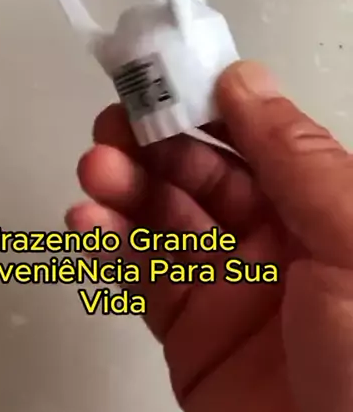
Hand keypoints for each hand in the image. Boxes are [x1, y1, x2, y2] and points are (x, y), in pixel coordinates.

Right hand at [69, 61, 352, 411]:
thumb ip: (296, 159)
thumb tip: (247, 82)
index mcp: (323, 211)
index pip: (254, 138)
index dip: (205, 104)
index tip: (161, 77)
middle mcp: (277, 243)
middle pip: (199, 171)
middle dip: (154, 142)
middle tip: (116, 124)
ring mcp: (229, 287)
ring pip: (162, 217)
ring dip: (123, 185)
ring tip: (97, 170)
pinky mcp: (190, 334)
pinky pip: (139, 273)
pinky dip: (107, 241)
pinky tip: (88, 218)